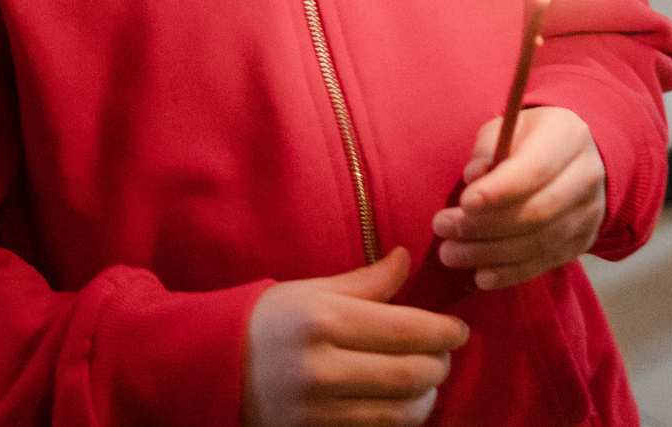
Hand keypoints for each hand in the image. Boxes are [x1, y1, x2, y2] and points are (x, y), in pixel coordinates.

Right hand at [244, 248, 468, 426]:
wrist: (214, 369)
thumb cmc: (268, 321)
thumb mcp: (313, 290)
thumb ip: (367, 281)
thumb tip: (408, 259)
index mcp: (323, 320)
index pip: (404, 330)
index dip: (442, 332)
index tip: (457, 329)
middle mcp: (321, 367)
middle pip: (408, 374)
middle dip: (439, 365)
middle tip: (444, 354)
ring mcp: (317, 409)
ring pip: (399, 412)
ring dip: (426, 397)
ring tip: (428, 380)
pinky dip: (400, 419)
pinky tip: (403, 403)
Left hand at [432, 106, 605, 290]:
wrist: (577, 160)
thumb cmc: (530, 140)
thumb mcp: (508, 128)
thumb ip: (488, 147)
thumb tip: (473, 177)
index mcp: (568, 137)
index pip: (536, 169)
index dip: (499, 190)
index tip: (464, 203)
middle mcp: (586, 175)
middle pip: (537, 211)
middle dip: (484, 225)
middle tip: (443, 227)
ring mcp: (588, 213)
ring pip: (539, 243)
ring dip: (489, 253)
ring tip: (450, 253)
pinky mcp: (582, 242)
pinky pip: (544, 264)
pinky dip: (510, 274)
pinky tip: (479, 276)